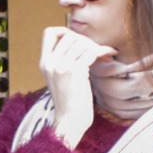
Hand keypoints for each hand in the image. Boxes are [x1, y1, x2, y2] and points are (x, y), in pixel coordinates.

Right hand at [39, 26, 114, 147]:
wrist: (70, 121)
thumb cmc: (71, 102)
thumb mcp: (60, 78)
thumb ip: (64, 60)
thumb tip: (83, 41)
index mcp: (44, 63)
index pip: (49, 33)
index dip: (65, 31)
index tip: (77, 41)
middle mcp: (50, 63)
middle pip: (69, 35)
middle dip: (85, 40)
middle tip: (95, 51)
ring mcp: (60, 66)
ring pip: (81, 43)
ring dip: (95, 47)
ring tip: (103, 55)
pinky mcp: (74, 71)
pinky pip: (90, 52)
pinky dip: (102, 51)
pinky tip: (108, 55)